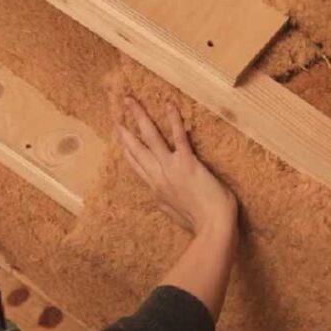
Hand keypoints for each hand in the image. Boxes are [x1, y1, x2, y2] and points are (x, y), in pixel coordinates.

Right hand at [117, 96, 237, 236]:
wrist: (212, 228)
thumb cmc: (200, 224)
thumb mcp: (175, 215)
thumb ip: (166, 203)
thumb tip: (160, 198)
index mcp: (156, 190)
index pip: (137, 166)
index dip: (127, 150)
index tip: (121, 138)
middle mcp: (158, 177)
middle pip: (136, 150)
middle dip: (125, 132)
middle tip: (117, 116)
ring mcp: (170, 168)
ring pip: (150, 138)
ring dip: (139, 117)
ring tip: (130, 101)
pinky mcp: (187, 163)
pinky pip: (178, 137)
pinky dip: (173, 120)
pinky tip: (168, 105)